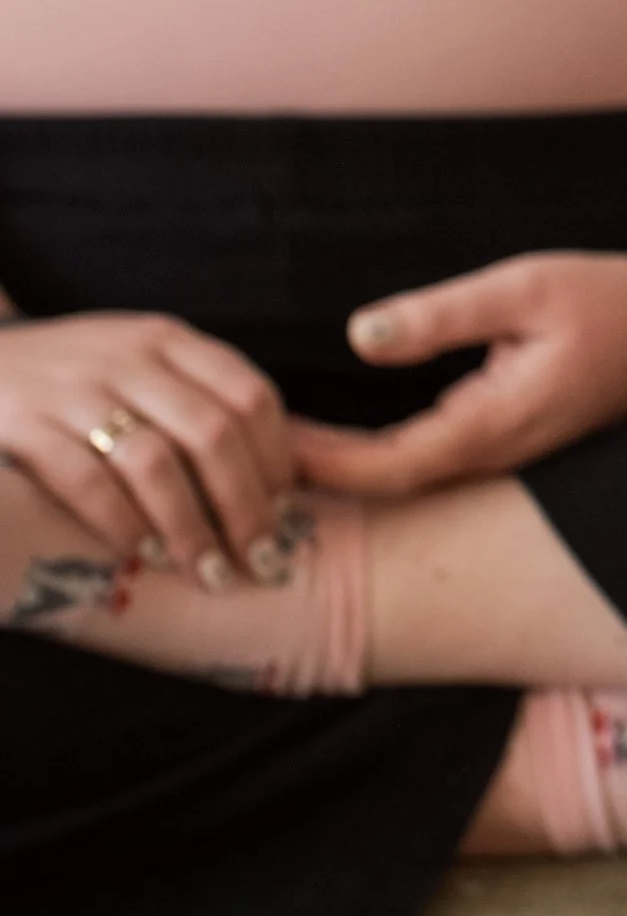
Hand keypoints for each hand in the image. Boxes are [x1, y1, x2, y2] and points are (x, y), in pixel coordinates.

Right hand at [0, 311, 293, 581]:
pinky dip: (123, 524)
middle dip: (247, 508)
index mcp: (166, 340)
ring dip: (192, 528)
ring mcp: (71, 386)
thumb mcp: (140, 370)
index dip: (280, 462)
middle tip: (265, 561)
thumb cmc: (70, 382)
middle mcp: (126, 356)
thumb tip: (310, 464)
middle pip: (214, 434)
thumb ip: (205, 404)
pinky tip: (145, 557)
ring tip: (213, 574)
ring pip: (155, 461)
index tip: (290, 515)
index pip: (250, 396)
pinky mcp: (22, 420)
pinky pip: (85, 478)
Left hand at [289, 244, 626, 500]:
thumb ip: (441, 316)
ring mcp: (503, 450)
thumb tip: (358, 338)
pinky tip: (334, 433)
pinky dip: (372, 453)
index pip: (390, 467)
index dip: (322, 465)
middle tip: (237, 448)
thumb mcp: (524, 288)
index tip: (260, 446)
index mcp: (498, 422)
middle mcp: (496, 451)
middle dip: (315, 473)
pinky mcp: (505, 435)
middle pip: (388, 484)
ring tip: (268, 441)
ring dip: (340, 465)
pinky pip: (426, 460)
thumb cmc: (610, 298)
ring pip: (405, 477)